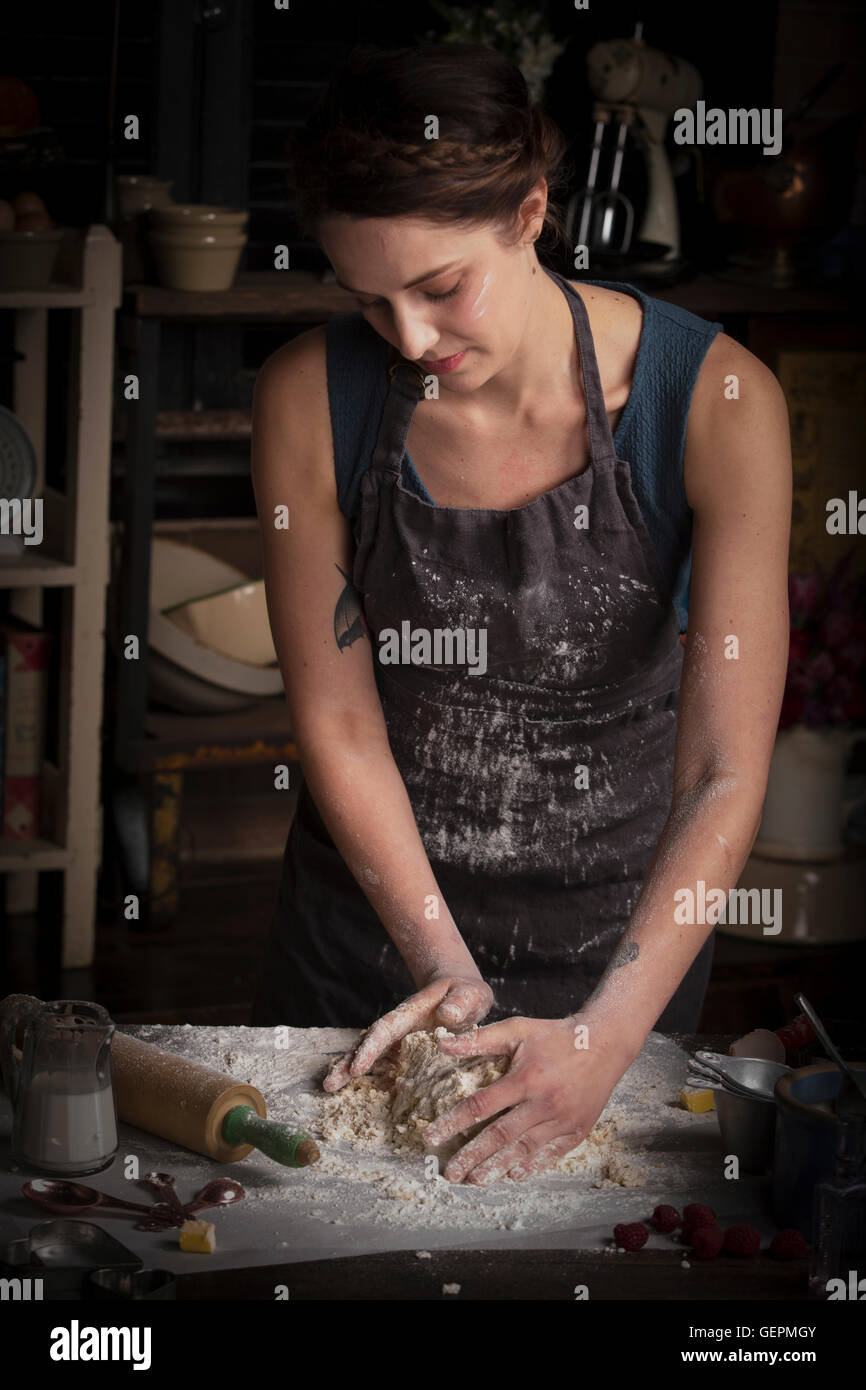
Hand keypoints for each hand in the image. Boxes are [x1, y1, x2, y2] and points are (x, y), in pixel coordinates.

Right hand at [322, 970, 492, 1092]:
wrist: (462, 998)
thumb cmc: (464, 994)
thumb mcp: (468, 994)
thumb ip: (459, 1003)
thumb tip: (447, 1014)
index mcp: (410, 1014)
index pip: (386, 1030)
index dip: (371, 1048)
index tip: (358, 1067)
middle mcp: (399, 1029)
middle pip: (369, 1044)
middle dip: (349, 1063)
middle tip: (329, 1083)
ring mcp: (400, 1043)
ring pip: (372, 1058)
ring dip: (351, 1073)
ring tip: (330, 1088)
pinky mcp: (405, 1056)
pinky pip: (386, 1069)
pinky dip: (372, 1082)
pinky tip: (359, 1098)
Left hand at [421, 1014, 635, 1183]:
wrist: (605, 1044)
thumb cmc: (556, 1035)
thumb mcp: (518, 1030)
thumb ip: (480, 1040)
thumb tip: (443, 1044)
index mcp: (526, 1079)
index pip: (481, 1105)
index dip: (453, 1122)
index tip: (431, 1137)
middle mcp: (544, 1103)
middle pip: (500, 1136)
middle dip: (471, 1156)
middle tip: (450, 1173)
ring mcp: (563, 1120)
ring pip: (524, 1150)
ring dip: (497, 1167)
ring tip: (475, 1180)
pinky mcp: (578, 1130)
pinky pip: (550, 1154)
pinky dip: (531, 1166)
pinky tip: (513, 1175)